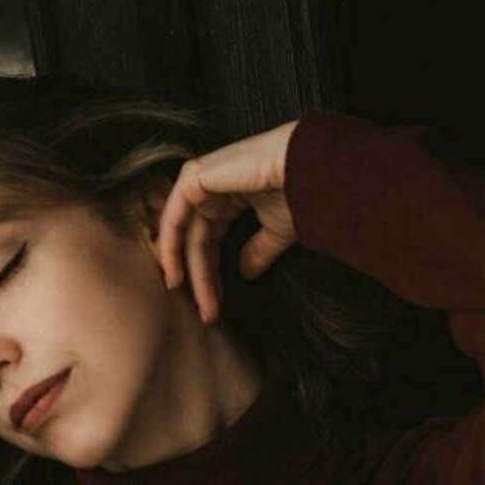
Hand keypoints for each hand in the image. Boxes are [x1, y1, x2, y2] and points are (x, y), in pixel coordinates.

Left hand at [156, 120, 300, 322]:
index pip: (208, 238)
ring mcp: (202, 179)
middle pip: (195, 239)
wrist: (313, 171)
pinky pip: (174, 217)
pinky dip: (171, 246)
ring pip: (185, 232)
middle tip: (208, 314)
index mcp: (229, 194)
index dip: (210, 273)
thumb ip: (257, 250)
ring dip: (190, 271)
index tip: (215, 305)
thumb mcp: (277, 230)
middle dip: (201, 279)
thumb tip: (245, 273)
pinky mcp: (195, 177)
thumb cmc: (302, 192)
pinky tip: (176, 275)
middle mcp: (212, 186)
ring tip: (201, 304)